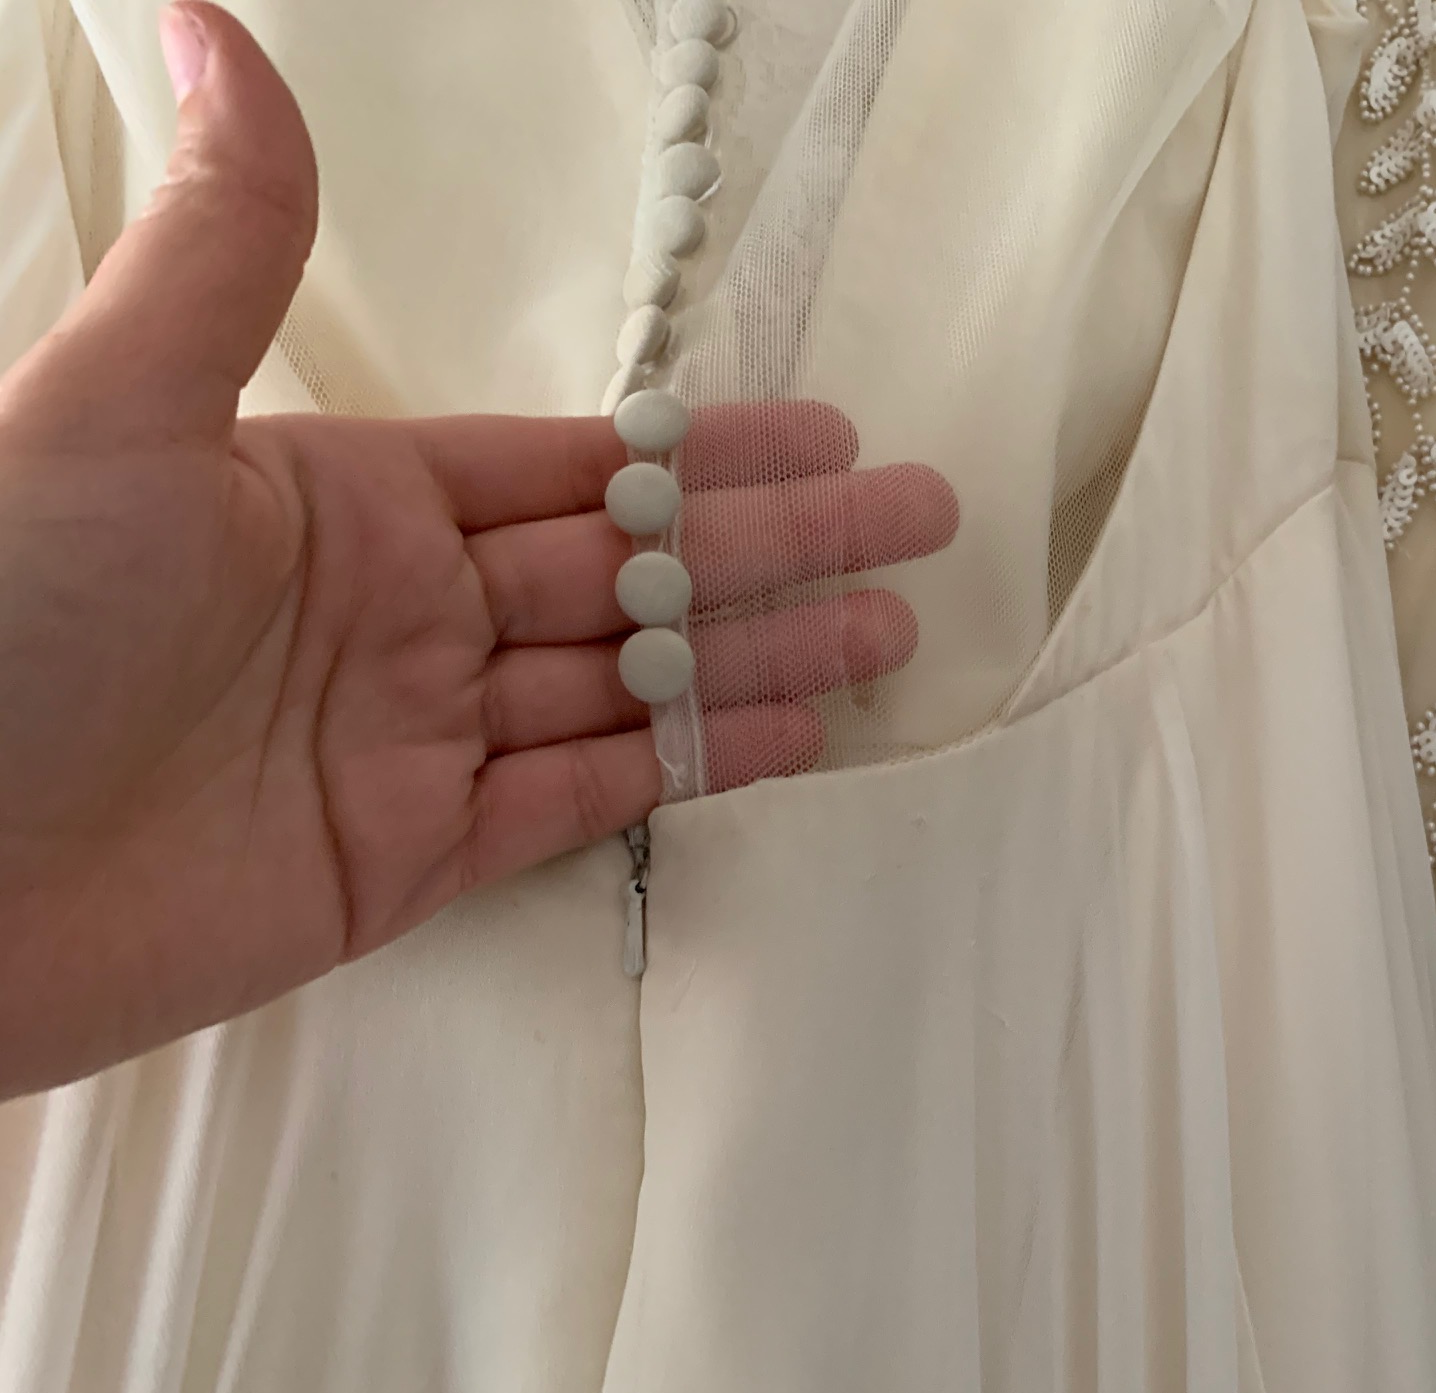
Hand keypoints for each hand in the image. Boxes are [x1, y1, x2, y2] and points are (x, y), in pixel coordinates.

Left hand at [0, 3, 955, 1097]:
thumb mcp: (108, 411)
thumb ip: (223, 247)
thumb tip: (210, 27)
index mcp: (343, 499)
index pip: (571, 462)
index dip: (705, 450)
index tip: (826, 436)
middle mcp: (397, 612)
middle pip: (629, 567)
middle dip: (776, 545)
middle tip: (918, 522)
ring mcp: (412, 739)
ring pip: (626, 685)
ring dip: (759, 655)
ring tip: (891, 631)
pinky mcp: (410, 858)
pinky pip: (579, 801)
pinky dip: (686, 767)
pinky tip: (787, 736)